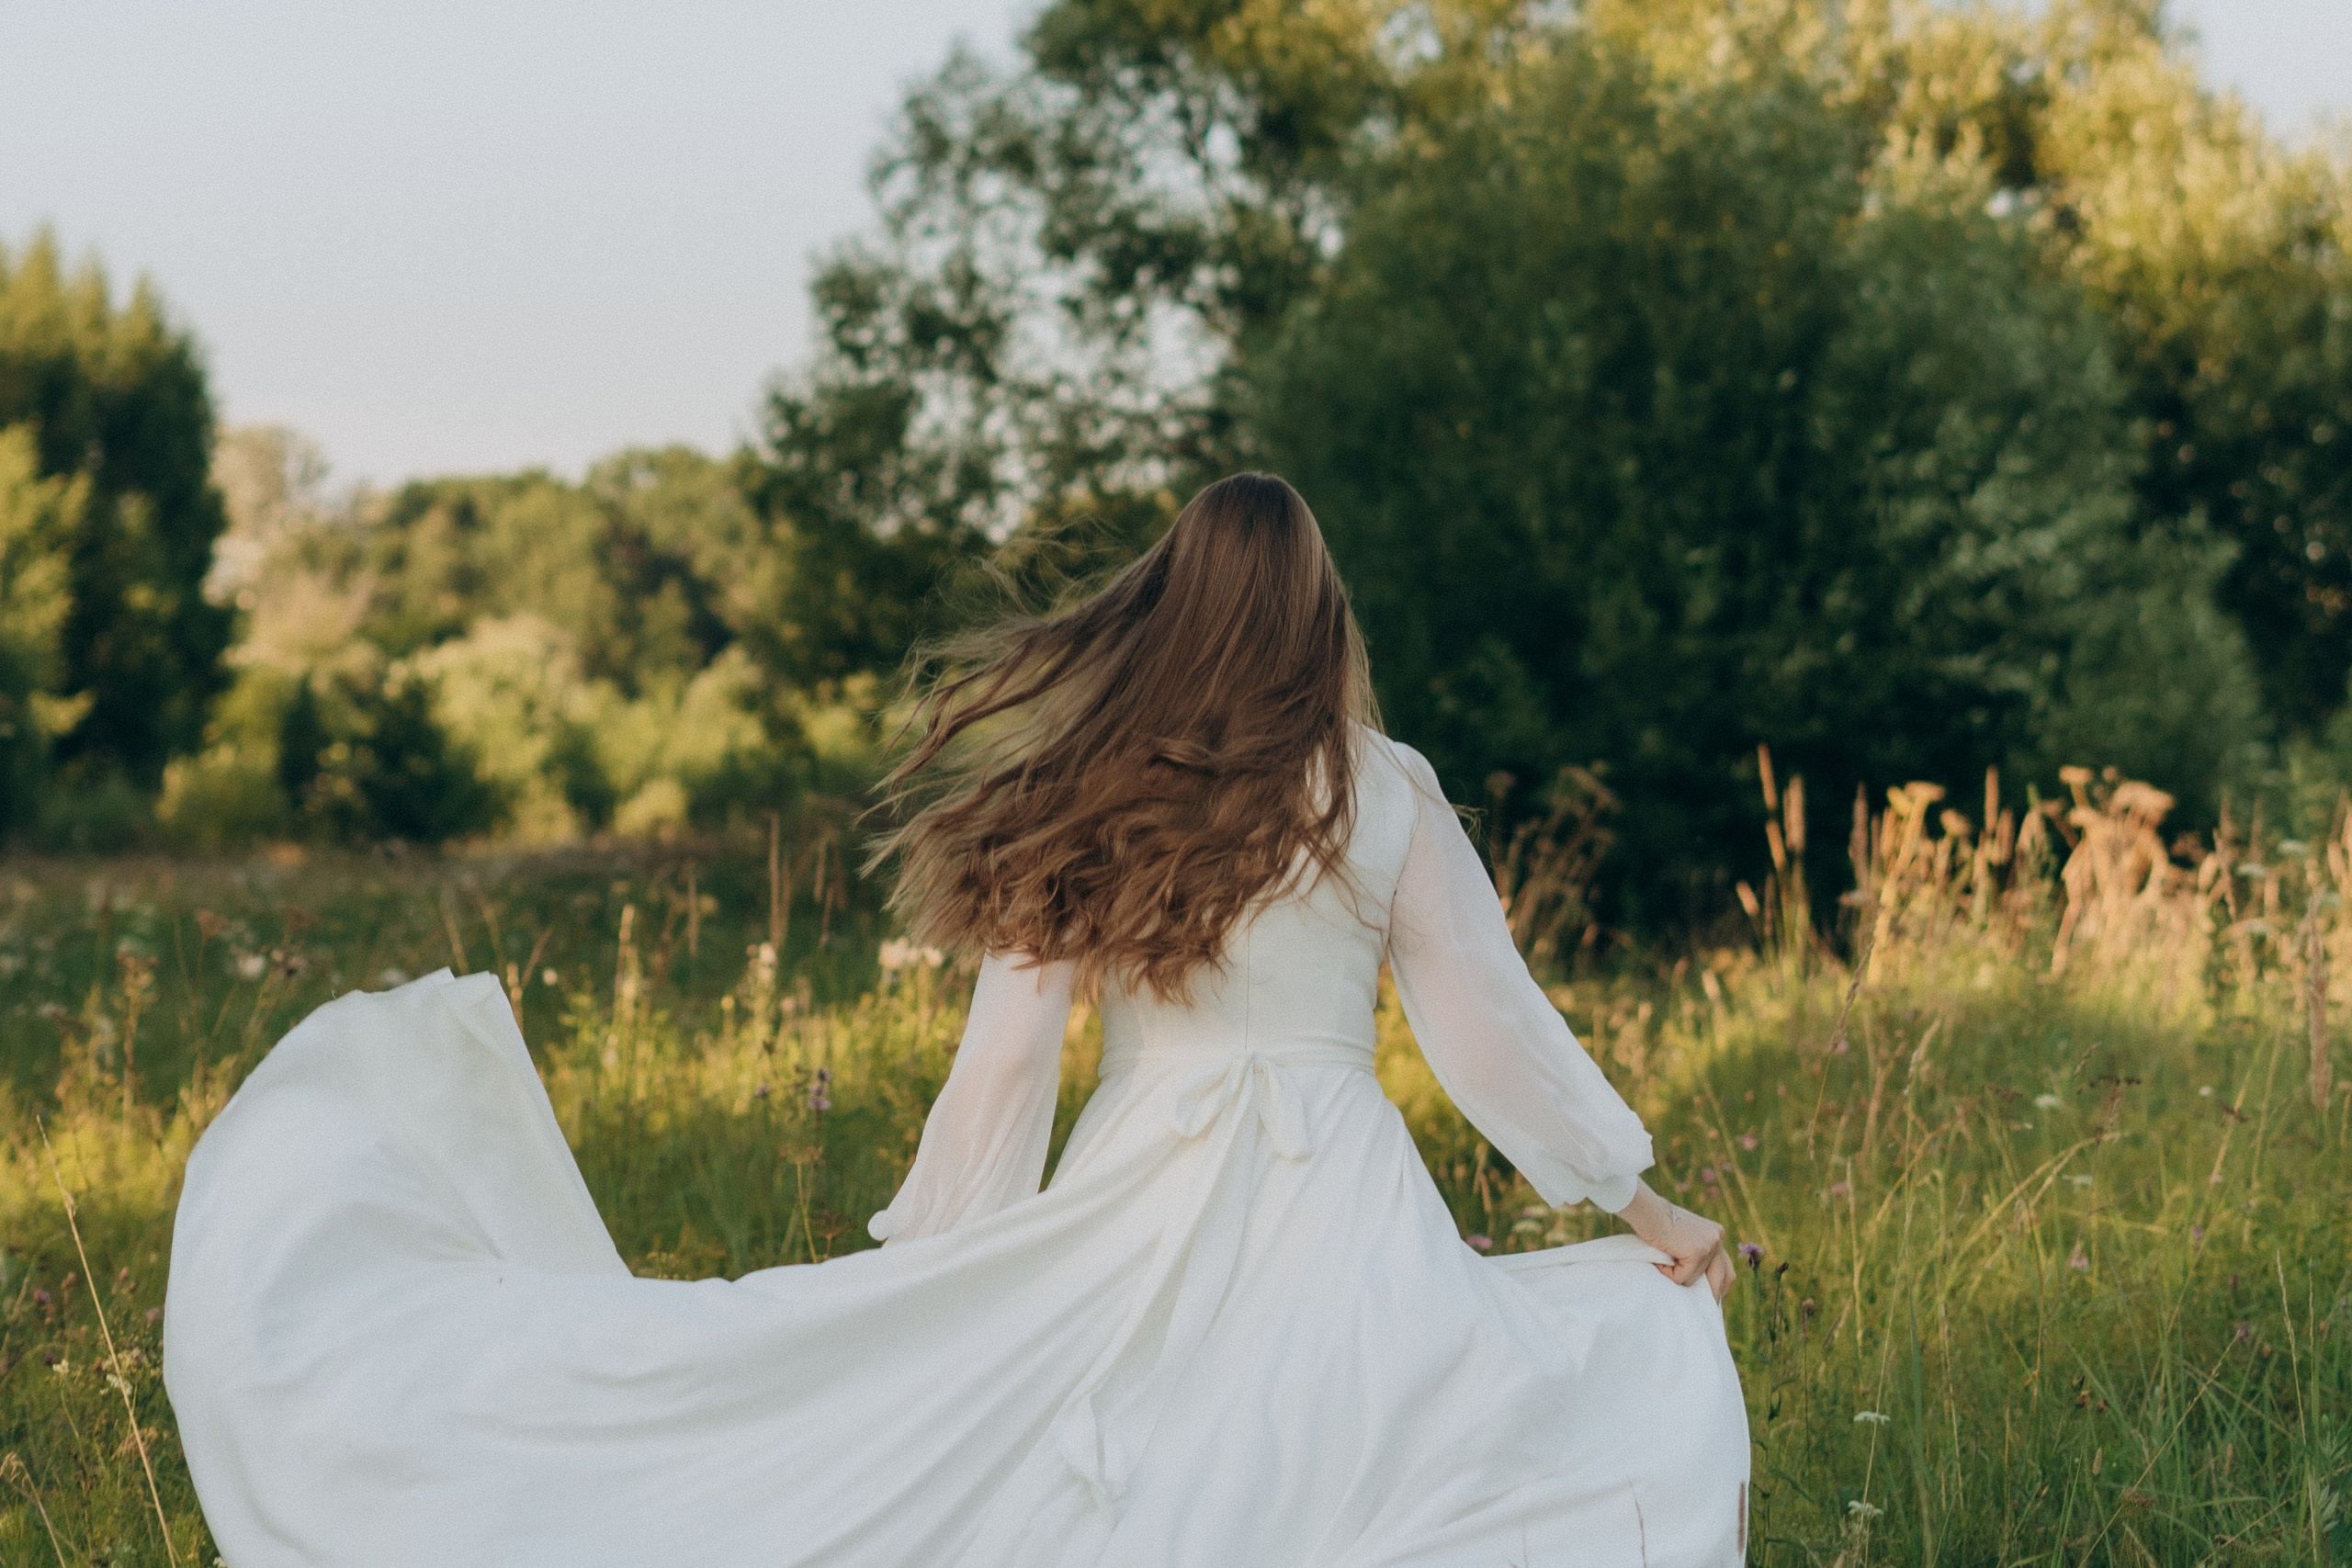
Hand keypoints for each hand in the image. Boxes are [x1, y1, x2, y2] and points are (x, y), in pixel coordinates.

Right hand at [1616, 1180, 1732, 1302]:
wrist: (1646, 1210)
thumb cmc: (1656, 1223)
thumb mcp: (1682, 1237)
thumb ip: (1695, 1252)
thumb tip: (1698, 1281)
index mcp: (1716, 1233)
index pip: (1726, 1267)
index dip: (1718, 1283)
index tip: (1708, 1296)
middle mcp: (1717, 1238)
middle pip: (1725, 1277)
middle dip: (1713, 1293)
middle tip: (1701, 1306)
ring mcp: (1710, 1245)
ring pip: (1696, 1279)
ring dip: (1677, 1277)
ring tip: (1662, 1262)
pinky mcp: (1698, 1253)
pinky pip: (1683, 1278)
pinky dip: (1668, 1274)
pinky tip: (1659, 1259)